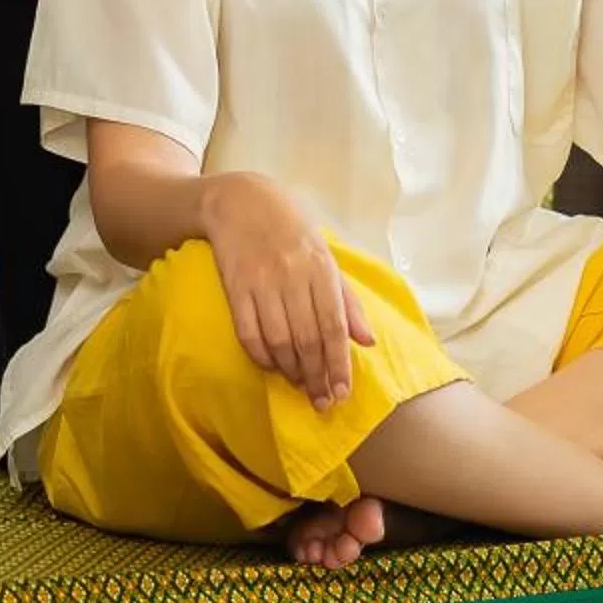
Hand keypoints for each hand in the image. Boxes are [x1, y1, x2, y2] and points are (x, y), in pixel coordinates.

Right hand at [200, 173, 375, 409]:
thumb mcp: (326, 256)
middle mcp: (293, 275)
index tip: (343, 393)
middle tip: (322, 402)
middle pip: (308, 338)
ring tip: (299, 385)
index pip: (334, 325)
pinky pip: (248, 331)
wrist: (241, 200)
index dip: (339, 363)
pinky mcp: (234, 285)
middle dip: (317, 376)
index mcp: (322, 268)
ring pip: (278, 340)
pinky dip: (260, 356)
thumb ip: (347, 300)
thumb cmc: (292, 230)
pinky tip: (271, 366)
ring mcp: (262, 281)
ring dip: (290, 370)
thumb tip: (368, 342)